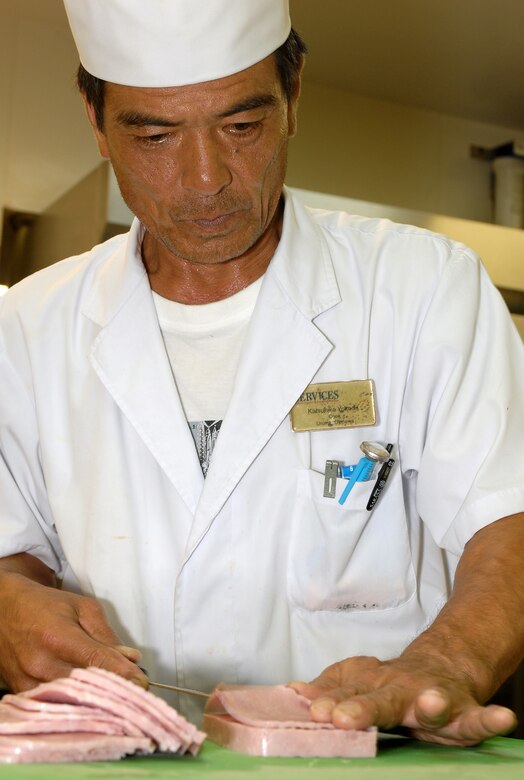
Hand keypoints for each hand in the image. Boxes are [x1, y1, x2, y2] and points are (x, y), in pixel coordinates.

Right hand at [0, 571, 146, 691]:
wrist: (3, 609)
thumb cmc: (45, 605)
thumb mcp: (82, 607)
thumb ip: (106, 635)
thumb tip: (130, 659)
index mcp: (57, 635)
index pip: (97, 662)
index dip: (123, 674)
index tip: (142, 682)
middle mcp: (39, 662)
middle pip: (85, 687)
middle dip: (114, 690)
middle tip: (135, 691)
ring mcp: (27, 681)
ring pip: (70, 701)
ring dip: (96, 700)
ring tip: (117, 697)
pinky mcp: (21, 692)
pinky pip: (54, 705)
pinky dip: (75, 703)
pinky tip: (90, 699)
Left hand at [290, 655, 516, 745]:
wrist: (442, 665)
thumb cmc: (391, 683)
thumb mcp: (358, 680)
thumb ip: (329, 688)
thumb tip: (292, 692)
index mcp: (371, 686)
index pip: (346, 692)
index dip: (329, 699)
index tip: (312, 706)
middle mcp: (401, 689)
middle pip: (381, 699)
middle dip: (363, 708)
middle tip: (342, 718)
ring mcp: (434, 698)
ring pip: (433, 702)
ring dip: (431, 704)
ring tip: (430, 704)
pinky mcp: (465, 712)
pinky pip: (479, 717)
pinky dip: (491, 719)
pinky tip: (504, 719)